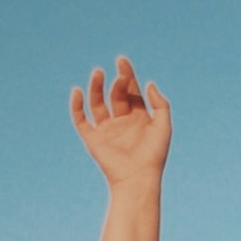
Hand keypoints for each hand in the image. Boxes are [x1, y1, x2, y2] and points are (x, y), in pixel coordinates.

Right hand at [70, 56, 170, 188]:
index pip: (131, 91)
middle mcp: (122, 121)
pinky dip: (77, 105)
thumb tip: (148, 83)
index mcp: (139, 117)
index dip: (127, 75)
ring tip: (98, 73)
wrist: (138, 179)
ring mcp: (106, 129)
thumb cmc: (154, 155)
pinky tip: (77, 91)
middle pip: (116, 94)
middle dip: (117, 83)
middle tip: (119, 75)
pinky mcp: (93, 139)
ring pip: (97, 103)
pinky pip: (80, 119)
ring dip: (96, 87)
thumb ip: (160, 104)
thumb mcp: (164, 126)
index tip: (122, 61)